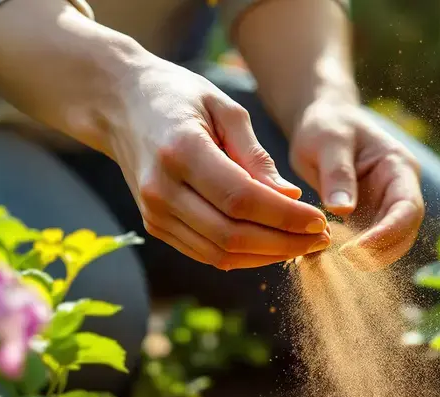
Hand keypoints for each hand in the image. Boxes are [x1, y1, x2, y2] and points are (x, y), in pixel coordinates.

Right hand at [105, 57, 330, 269]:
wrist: (119, 104)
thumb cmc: (178, 97)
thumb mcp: (224, 108)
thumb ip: (256, 155)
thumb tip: (289, 197)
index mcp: (180, 151)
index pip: (242, 200)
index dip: (285, 217)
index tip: (319, 220)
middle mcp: (161, 189)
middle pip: (232, 235)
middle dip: (284, 242)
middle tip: (320, 238)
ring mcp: (154, 212)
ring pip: (220, 253)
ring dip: (267, 256)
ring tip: (302, 245)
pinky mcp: (155, 225)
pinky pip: (206, 253)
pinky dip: (243, 256)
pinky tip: (271, 245)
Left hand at [289, 98, 424, 270]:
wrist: (324, 122)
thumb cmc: (327, 124)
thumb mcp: (328, 140)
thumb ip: (337, 173)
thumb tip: (343, 210)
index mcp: (399, 167)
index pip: (408, 208)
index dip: (389, 232)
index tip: (359, 249)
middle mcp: (400, 189)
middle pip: (405, 232)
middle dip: (380, 251)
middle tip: (345, 261)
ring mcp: (387, 205)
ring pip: (391, 242)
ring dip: (370, 258)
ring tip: (337, 263)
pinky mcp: (371, 217)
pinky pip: (371, 243)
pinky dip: (356, 254)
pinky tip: (332, 258)